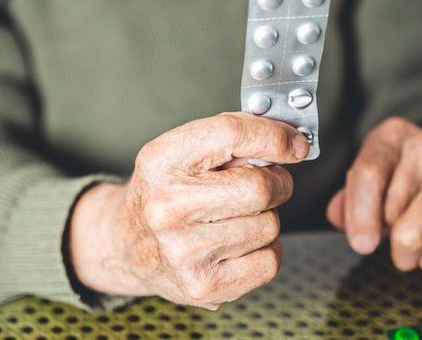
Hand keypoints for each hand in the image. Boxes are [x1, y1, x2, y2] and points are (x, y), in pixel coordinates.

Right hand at [69, 112, 309, 309]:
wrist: (127, 245)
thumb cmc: (166, 192)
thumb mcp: (181, 152)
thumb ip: (231, 139)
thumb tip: (291, 142)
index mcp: (161, 161)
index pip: (231, 134)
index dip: (274, 136)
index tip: (295, 143)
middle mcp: (167, 206)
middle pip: (260, 188)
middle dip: (276, 183)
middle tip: (265, 185)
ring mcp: (183, 251)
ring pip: (269, 225)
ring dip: (265, 219)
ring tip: (236, 218)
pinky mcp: (202, 287)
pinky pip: (269, 261)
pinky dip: (264, 251)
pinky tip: (238, 245)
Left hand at [326, 117, 421, 273]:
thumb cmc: (400, 175)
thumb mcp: (369, 173)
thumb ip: (348, 198)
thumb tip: (340, 219)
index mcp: (394, 136)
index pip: (369, 175)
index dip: (359, 214)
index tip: (361, 243)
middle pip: (392, 214)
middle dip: (385, 234)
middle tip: (393, 225)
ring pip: (414, 239)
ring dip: (405, 253)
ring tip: (411, 236)